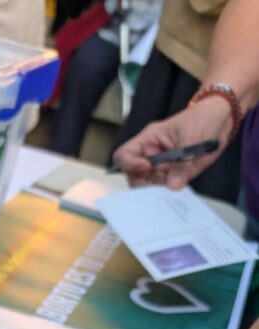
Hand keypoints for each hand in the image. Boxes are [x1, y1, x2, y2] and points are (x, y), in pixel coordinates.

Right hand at [111, 97, 231, 189]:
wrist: (222, 120)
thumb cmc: (203, 119)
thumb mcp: (193, 138)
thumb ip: (183, 164)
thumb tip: (172, 186)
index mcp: (148, 141)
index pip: (124, 156)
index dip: (129, 165)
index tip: (146, 168)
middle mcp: (150, 156)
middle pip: (133, 177)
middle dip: (145, 184)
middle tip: (164, 183)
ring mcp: (160, 168)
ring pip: (148, 187)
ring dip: (159, 190)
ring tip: (176, 183)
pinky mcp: (172, 176)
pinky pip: (165, 190)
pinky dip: (170, 193)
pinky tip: (181, 187)